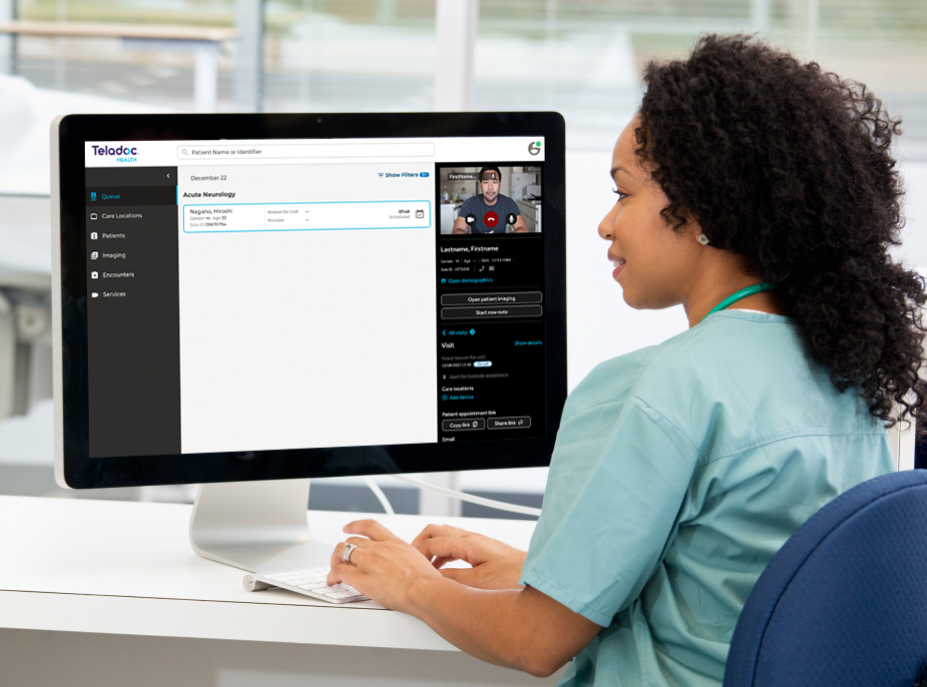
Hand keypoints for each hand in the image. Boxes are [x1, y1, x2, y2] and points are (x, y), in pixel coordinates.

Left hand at [326, 519, 444, 612]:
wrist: (424, 590)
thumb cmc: (427, 580)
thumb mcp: (419, 560)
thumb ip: (407, 559)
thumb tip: (409, 567)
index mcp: (394, 543)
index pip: (370, 526)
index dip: (355, 525)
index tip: (348, 528)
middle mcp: (379, 548)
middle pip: (352, 541)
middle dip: (345, 549)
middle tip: (342, 558)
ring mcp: (368, 561)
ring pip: (342, 552)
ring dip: (336, 560)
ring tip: (335, 569)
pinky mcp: (361, 577)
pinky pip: (338, 572)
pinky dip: (332, 576)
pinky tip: (332, 581)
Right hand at [411, 524, 526, 590]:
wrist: (541, 578)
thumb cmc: (516, 579)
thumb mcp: (478, 584)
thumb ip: (452, 579)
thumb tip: (431, 579)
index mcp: (468, 543)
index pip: (432, 541)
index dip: (415, 552)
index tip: (405, 564)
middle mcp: (473, 539)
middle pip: (436, 532)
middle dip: (419, 544)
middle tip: (409, 561)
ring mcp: (479, 544)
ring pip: (446, 538)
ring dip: (432, 549)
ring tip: (422, 566)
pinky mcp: (485, 551)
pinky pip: (456, 546)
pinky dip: (444, 554)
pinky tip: (444, 570)